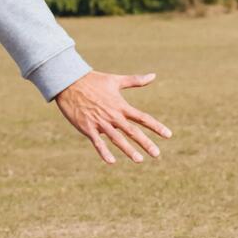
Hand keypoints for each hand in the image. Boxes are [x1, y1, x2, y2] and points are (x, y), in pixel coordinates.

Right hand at [54, 71, 171, 163]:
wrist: (69, 82)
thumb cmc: (93, 80)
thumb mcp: (116, 80)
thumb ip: (135, 81)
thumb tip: (154, 76)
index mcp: (121, 106)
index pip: (143, 118)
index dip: (156, 127)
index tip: (168, 135)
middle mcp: (113, 116)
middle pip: (133, 132)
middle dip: (146, 143)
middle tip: (157, 154)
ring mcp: (100, 122)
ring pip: (117, 139)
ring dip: (128, 150)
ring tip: (139, 160)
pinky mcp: (87, 127)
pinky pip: (97, 142)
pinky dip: (104, 152)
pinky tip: (111, 161)